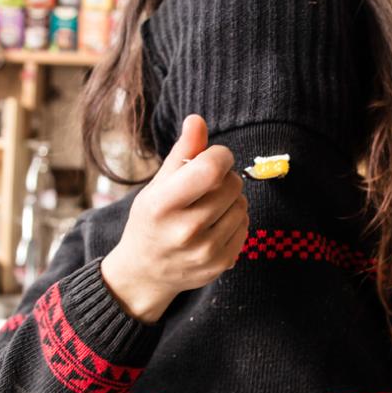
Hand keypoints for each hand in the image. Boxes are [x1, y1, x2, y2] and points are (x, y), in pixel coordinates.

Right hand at [101, 114, 248, 322]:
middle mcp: (185, 231)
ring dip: (231, 199)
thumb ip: (182, 152)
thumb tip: (197, 119)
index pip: (211, 168)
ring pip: (242, 204)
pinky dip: (235, 219)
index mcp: (163, 205)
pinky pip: (246, 226)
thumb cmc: (151, 220)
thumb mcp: (157, 185)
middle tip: (208, 185)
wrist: (145, 273)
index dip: (220, 155)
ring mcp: (206, 252)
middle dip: (224, 177)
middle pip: (232, 184)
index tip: (214, 158)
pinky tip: (215, 225)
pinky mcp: (222, 264)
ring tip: (209, 207)